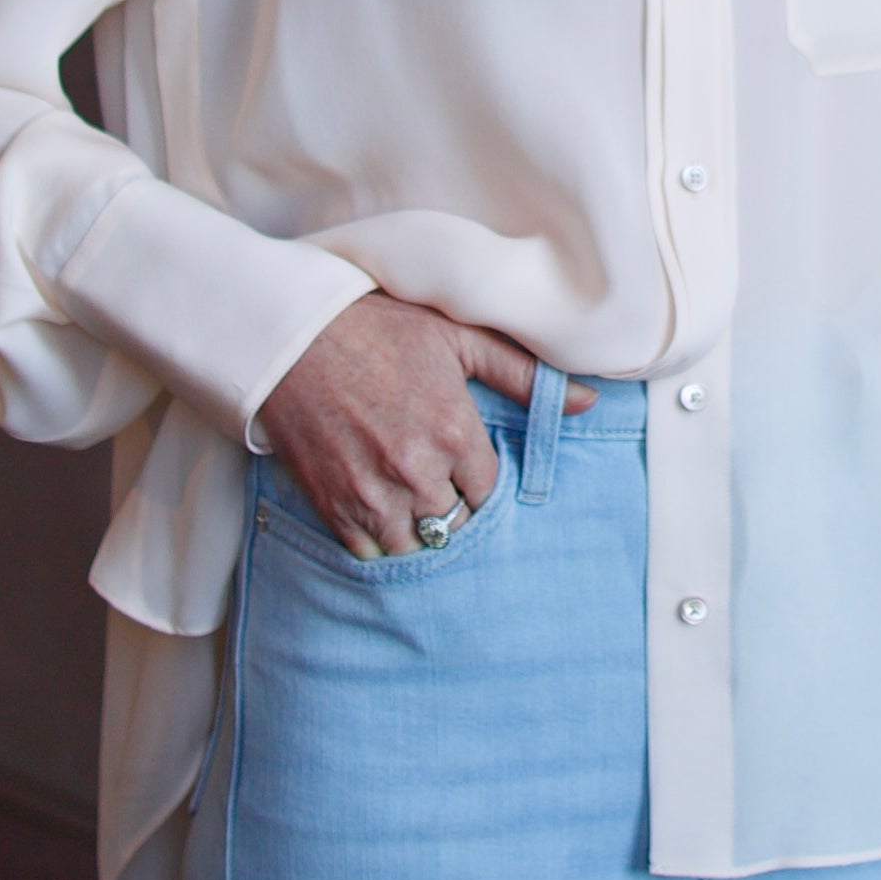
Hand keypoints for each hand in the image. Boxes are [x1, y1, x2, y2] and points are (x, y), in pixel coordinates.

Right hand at [256, 293, 593, 558]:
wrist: (291, 334)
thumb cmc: (377, 326)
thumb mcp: (457, 338)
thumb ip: (524, 375)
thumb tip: (588, 401)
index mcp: (455, 431)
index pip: (490, 492)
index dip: (478, 479)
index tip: (461, 463)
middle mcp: (418, 471)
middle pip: (456, 523)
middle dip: (451, 506)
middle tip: (434, 482)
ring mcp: (373, 494)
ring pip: (416, 545)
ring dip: (417, 528)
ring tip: (408, 500)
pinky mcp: (333, 506)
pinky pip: (370, 553)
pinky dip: (377, 541)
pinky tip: (376, 512)